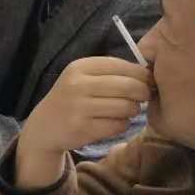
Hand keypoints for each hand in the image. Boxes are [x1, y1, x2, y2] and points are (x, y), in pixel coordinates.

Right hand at [17, 56, 153, 186]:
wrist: (45, 126)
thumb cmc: (73, 98)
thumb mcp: (83, 78)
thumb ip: (112, 73)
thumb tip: (150, 75)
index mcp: (80, 67)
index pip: (123, 66)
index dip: (142, 75)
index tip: (146, 82)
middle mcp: (77, 85)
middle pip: (129, 86)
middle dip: (142, 93)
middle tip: (141, 98)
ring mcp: (79, 108)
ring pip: (126, 107)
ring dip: (132, 111)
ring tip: (124, 111)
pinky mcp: (83, 129)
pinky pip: (119, 125)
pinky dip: (122, 125)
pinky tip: (112, 123)